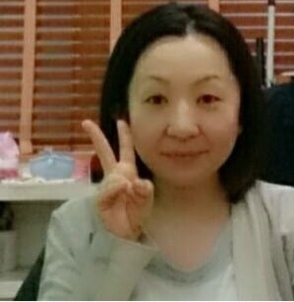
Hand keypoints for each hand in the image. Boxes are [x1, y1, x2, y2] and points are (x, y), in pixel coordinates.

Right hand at [82, 118, 153, 239]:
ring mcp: (106, 186)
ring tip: (128, 195)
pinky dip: (117, 190)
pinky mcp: (100, 198)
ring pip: (115, 176)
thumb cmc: (136, 213)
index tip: (121, 120)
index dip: (124, 135)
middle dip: (96, 137)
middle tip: (86, 122)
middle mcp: (115, 175)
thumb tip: (131, 182)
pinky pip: (110, 188)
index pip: (126, 149)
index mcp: (127, 171)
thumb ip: (145, 190)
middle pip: (104, 152)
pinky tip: (121, 194)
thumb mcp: (146, 199)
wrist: (126, 233)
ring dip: (123, 184)